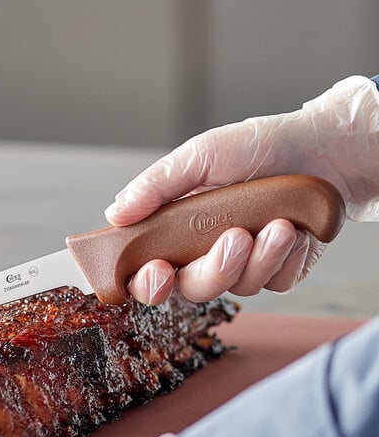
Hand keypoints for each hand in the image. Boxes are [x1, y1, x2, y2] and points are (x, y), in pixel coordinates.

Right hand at [106, 75, 378, 303]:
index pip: (147, 270)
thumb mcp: (199, 156)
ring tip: (279, 224)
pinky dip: (286, 258)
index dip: (147, 281)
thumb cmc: (255, 147)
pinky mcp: (278, 271)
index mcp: (177, 228)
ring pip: (238, 288)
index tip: (158, 270)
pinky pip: (276, 284)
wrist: (321, 151)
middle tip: (236, 236)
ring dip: (261, 257)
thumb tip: (115, 214)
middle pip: (193, 289)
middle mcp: (205, 251)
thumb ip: (156, 186)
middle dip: (215, 268)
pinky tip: (294, 230)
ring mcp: (242, 265)